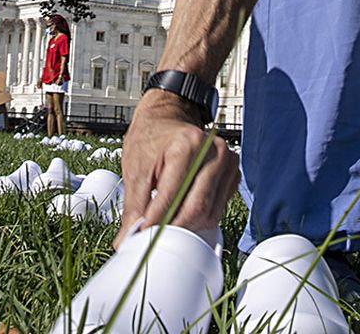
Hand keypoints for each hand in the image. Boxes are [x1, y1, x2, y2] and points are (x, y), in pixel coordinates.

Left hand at [115, 92, 238, 247]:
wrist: (167, 119)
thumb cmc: (150, 140)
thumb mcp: (136, 168)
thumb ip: (133, 205)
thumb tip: (126, 239)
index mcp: (188, 145)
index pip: (174, 196)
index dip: (155, 221)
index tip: (141, 237)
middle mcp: (214, 151)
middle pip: (197, 208)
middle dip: (172, 228)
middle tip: (152, 237)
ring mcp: (228, 161)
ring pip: (210, 213)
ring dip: (186, 225)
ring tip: (165, 223)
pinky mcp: (233, 173)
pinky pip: (218, 209)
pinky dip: (199, 217)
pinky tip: (182, 210)